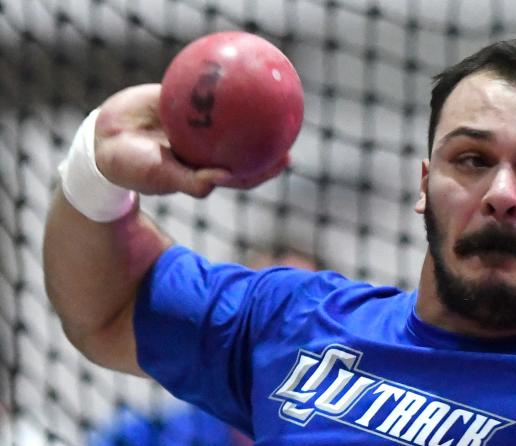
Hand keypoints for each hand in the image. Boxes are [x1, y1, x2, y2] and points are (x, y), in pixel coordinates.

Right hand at [93, 84, 288, 197]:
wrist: (104, 140)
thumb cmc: (131, 166)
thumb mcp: (161, 176)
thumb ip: (191, 181)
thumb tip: (223, 181)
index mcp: (205, 170)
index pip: (243, 172)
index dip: (265, 168)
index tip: (284, 159)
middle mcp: (204, 150)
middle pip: (242, 146)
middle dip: (266, 141)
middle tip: (289, 130)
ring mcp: (194, 127)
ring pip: (226, 117)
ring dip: (248, 109)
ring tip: (269, 96)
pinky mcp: (181, 104)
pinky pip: (202, 92)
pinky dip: (216, 84)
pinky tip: (231, 71)